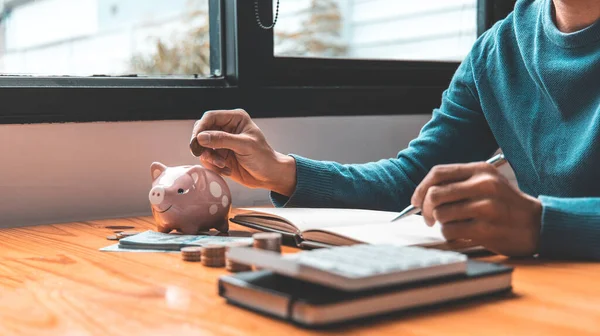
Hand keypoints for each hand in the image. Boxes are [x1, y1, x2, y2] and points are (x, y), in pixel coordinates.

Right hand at [191, 109, 296, 195]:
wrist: (269, 176)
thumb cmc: (264, 157)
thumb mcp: (245, 146)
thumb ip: (223, 139)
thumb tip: (201, 137)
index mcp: (235, 119)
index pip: (210, 117)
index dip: (201, 128)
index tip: (196, 140)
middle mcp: (226, 128)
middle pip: (202, 131)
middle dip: (202, 144)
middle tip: (204, 154)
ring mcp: (222, 142)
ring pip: (202, 146)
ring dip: (209, 157)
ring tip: (222, 164)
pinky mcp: (220, 155)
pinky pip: (207, 158)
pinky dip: (213, 165)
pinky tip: (226, 169)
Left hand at [411, 161, 541, 256]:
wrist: (538, 224)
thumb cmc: (506, 204)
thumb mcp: (487, 183)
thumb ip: (459, 183)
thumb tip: (423, 194)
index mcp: (481, 170)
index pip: (438, 172)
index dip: (421, 188)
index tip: (415, 201)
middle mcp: (483, 185)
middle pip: (435, 194)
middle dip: (425, 209)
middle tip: (428, 218)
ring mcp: (486, 208)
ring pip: (441, 214)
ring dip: (440, 224)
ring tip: (452, 225)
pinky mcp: (486, 229)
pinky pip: (451, 231)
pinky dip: (449, 235)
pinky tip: (460, 234)